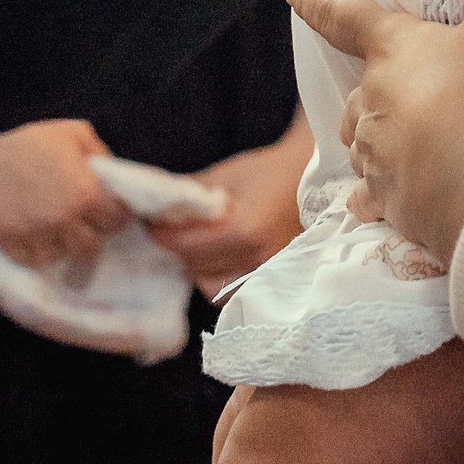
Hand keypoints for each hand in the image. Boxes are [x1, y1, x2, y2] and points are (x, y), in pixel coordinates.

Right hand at [0, 119, 129, 276]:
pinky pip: (26, 260)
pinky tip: (34, 236)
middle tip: (85, 224)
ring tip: (58, 230)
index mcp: (86, 194)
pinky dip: (33, 252)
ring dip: (61, 246)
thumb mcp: (77, 132)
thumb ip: (100, 157)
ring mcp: (32, 233)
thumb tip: (111, 177)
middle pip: (89, 250)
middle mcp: (63, 221)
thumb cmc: (31, 129)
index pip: (117, 222)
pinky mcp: (5, 239)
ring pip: (58, 258)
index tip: (109, 211)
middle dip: (92, 236)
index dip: (115, 215)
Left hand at [148, 116, 312, 300]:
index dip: (159, 234)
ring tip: (199, 243)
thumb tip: (147, 209)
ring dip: (197, 266)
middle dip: (176, 249)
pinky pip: (230, 292)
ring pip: (209, 285)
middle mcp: (257, 260)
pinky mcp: (272, 284)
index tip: (149, 223)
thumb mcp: (225, 175)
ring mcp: (268, 276)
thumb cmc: (270, 171)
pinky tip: (219, 257)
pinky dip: (218, 277)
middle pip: (193, 267)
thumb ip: (186, 195)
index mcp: (245, 230)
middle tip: (170, 230)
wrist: (315, 180)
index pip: (182, 246)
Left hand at [286, 0, 463, 262]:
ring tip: (412, 137)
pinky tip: (387, 196)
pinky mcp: (386, 201)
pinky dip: (378, 191)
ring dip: (378, 134)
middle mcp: (372, 101)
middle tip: (411, 88)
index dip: (319, 0)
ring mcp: (375, 154)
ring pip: (363, 137)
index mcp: (393, 52)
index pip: (346, 16)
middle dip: (378, 85)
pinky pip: (371, 194)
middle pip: (362, 86)